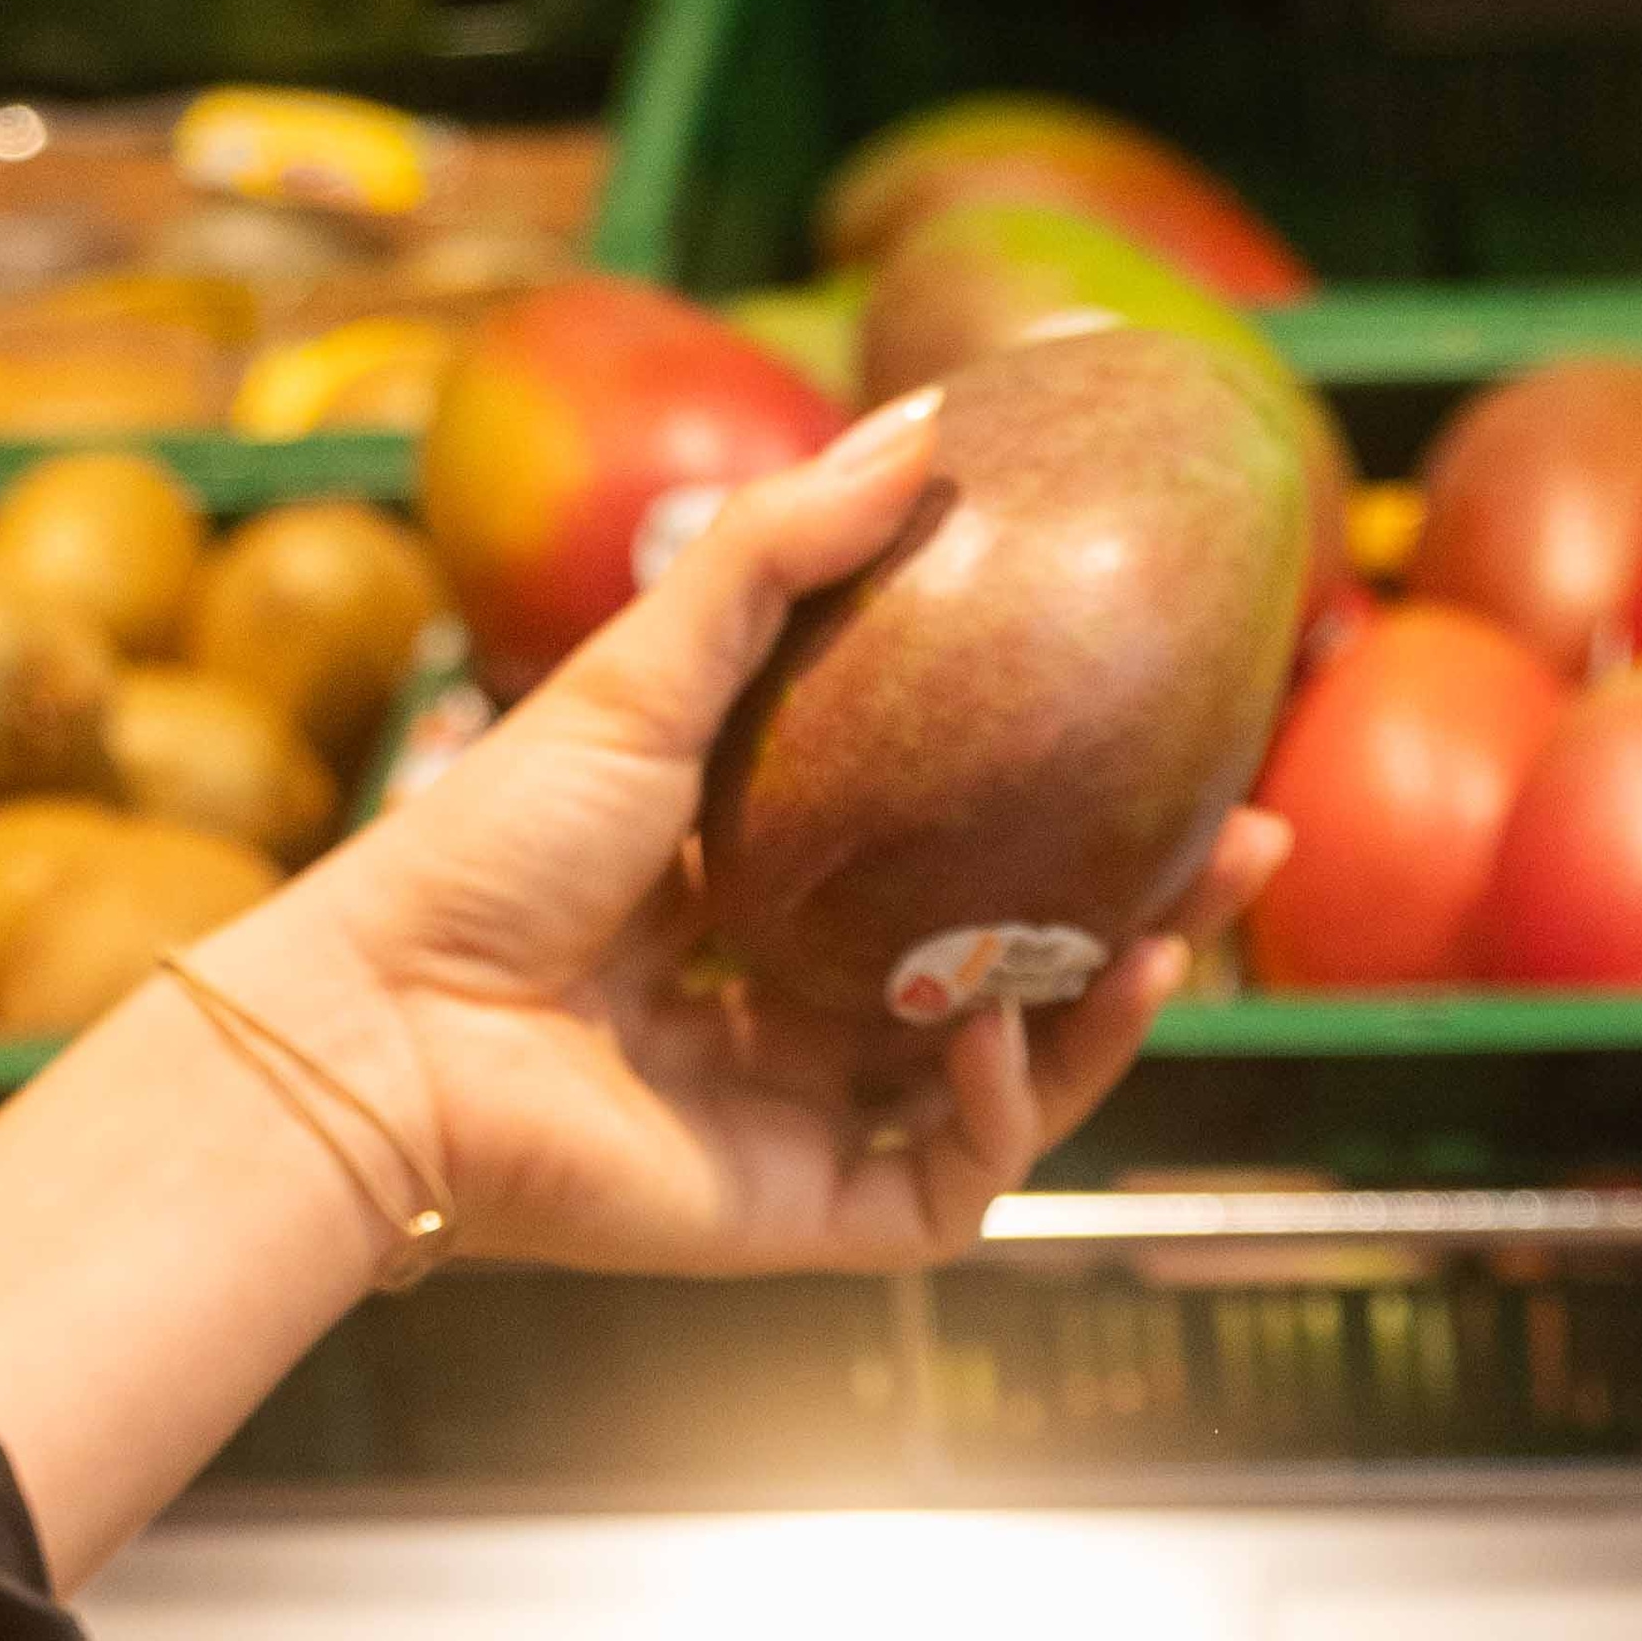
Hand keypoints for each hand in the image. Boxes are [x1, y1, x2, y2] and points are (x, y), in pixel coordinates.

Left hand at [220, 399, 1288, 1278]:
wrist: (391, 1019)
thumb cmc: (488, 844)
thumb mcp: (655, 665)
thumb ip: (787, 552)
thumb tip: (926, 423)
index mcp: (777, 890)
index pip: (969, 854)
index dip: (1086, 806)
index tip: (1186, 741)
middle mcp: (807, 1010)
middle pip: (1025, 972)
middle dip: (1156, 918)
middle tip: (1250, 839)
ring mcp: (813, 1121)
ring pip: (1014, 1085)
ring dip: (1111, 1020)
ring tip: (1173, 935)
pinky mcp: (804, 1217)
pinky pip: (953, 1180)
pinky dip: (1000, 1109)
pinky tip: (997, 1027)